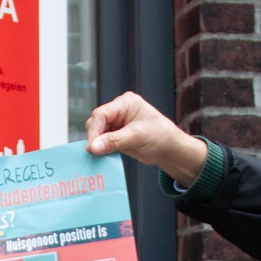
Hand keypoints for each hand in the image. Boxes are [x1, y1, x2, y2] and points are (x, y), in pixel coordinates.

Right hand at [85, 92, 208, 184]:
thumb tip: (93, 147)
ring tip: (96, 156)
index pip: (102, 114)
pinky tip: (100, 156)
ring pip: (97, 132)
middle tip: (93, 153)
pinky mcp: (116, 135)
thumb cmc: (160, 136)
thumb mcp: (138, 137)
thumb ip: (114, 141)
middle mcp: (118, 111)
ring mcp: (116, 123)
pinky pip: (102, 141)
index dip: (94, 130)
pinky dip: (100, 149)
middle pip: (96, 122)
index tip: (91, 147)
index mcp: (125, 103)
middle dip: (94, 137)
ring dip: (96, 144)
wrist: (170, 149)